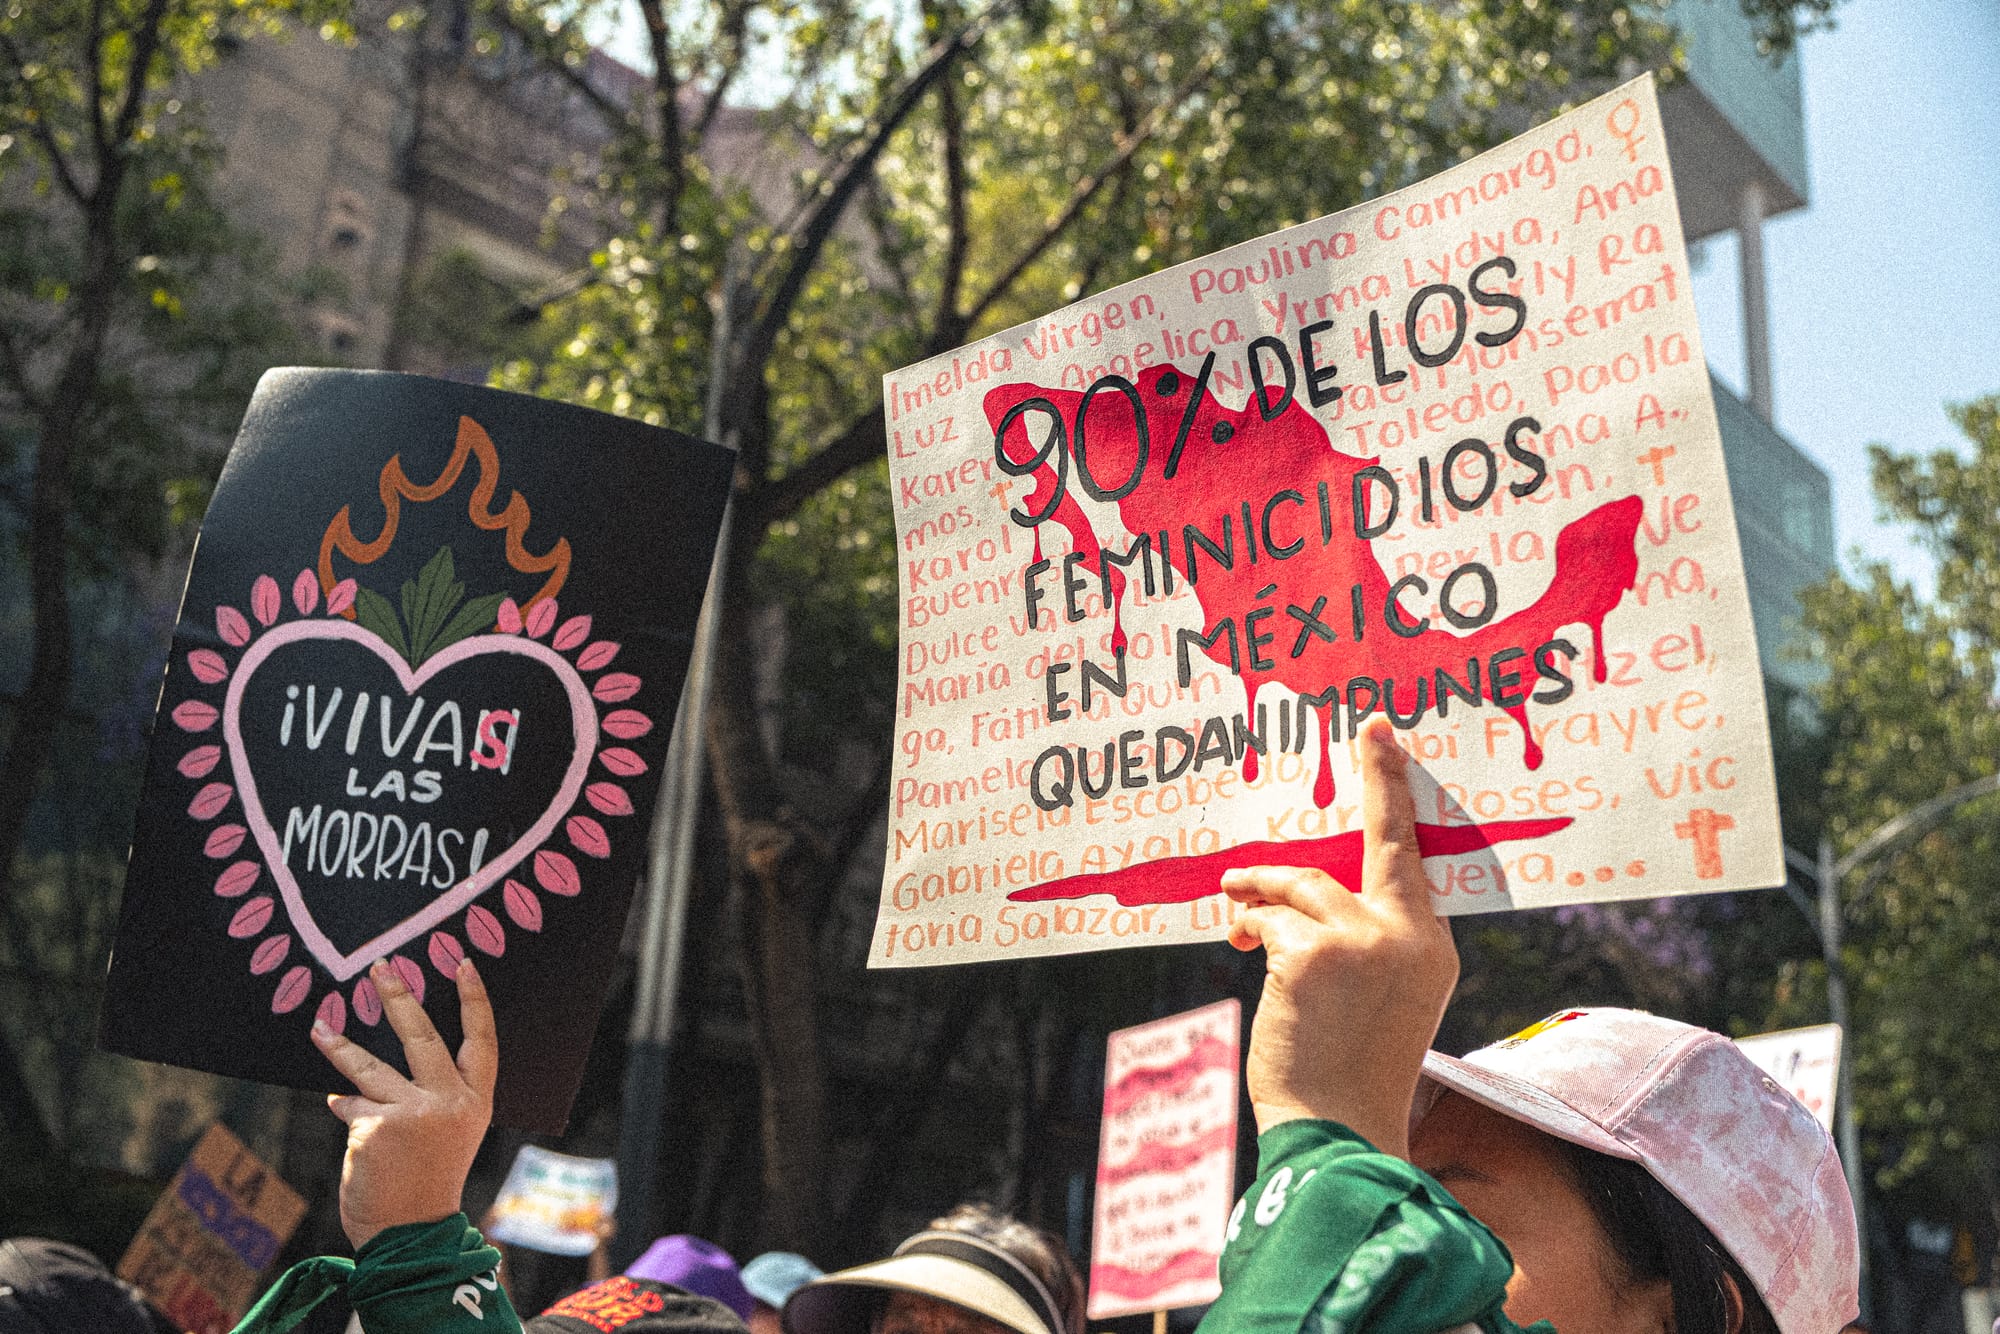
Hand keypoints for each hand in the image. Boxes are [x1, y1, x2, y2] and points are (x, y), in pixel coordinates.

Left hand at [311, 956, 496, 1249]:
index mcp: (476, 1103)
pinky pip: (351, 1106)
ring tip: (319, 1026)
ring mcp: (413, 1113)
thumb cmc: (428, 1182)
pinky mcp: (375, 1128)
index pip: (482, 1041)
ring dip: (340, 1044)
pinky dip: (344, 1108)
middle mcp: (450, 1103)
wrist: (410, 1234)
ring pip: (370, 1066)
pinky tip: (343, 1113)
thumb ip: (429, 1099)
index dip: (474, 1001)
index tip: (461, 964)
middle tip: (381, 968)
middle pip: (423, 1036)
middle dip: (399, 997)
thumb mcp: (449, 1135)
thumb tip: (368, 1076)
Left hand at [1223, 717, 1457, 1155]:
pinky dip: (1246, 927)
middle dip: (1376, 779)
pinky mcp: (1313, 953)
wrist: (1334, 1129)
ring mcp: (1362, 941)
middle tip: (1365, 730)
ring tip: (1233, 899)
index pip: (1416, 856)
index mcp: (1432, 948)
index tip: (1385, 737)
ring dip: (1259, 888)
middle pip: (1379, 841)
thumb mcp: (1380, 999)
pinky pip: (1265, 918)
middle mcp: (1408, 937)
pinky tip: (1240, 948)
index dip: (1397, 791)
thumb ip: (1366, 941)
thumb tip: (1305, 893)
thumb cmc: (1348, 1070)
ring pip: (1299, 882)